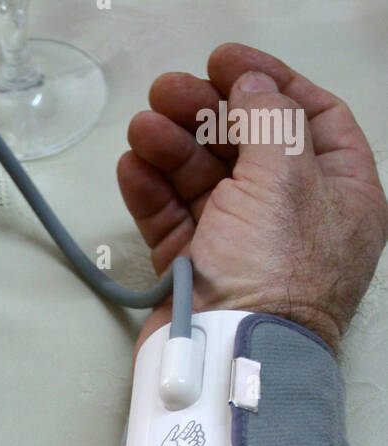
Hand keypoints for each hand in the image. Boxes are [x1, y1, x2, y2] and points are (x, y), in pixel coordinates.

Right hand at [118, 43, 387, 353]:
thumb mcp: (286, 175)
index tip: (224, 62)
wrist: (234, 356)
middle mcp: (294, 219)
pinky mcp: (199, 274)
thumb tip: (251, 87)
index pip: (312, 119)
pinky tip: (134, 168)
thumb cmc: (276, 274)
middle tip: (166, 92)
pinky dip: (153, 193)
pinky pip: (175, 222)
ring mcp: (243, 247)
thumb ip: (269, 118)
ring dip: (171, 148)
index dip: (269, 83)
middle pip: (249, 145)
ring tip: (141, 129)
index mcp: (339, 194)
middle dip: (206, 114)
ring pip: (205, 182)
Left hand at [158, 420, 207, 445]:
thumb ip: (172, 433)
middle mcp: (183, 443)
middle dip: (195, 430)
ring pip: (194, 441)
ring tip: (200, 432)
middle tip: (198, 426)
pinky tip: (202, 438)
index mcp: (178, 440)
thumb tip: (178, 426)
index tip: (193, 422)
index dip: (189, 427)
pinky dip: (199, 444)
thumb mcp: (167, 440)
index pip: (185, 432)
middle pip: (190, 435)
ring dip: (198, 436)